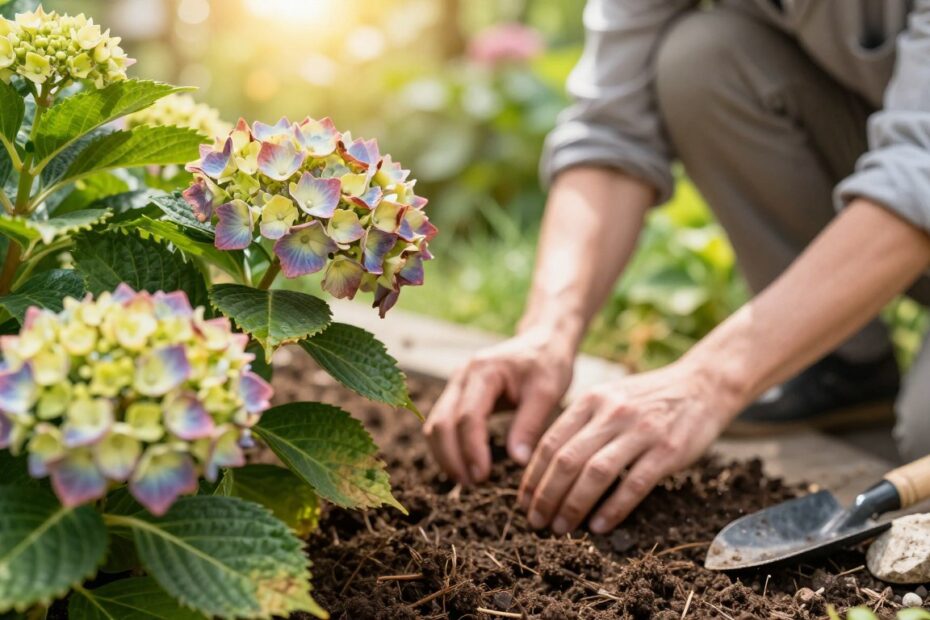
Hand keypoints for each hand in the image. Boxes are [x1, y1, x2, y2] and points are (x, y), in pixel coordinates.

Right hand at [424, 329, 573, 483]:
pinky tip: (465, 467)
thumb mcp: (547, 391)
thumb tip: (517, 462)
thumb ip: (530, 424)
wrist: (542, 342)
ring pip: (435, 426)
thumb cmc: (547, 364)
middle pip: (442, 423)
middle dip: (453, 458)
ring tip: (469, 481)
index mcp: (484, 371)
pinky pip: (442, 424)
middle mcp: (462, 376)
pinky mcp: (457, 395)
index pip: (467, 417)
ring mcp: (455, 385)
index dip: (472, 450)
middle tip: (474, 485)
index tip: (483, 477)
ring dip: (446, 456)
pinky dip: (448, 448)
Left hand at [518, 360, 737, 534]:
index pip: (550, 442)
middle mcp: (611, 413)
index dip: (533, 476)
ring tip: (561, 527)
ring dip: (573, 505)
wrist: (701, 385)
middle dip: (546, 495)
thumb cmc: (648, 399)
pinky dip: (612, 508)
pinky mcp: (668, 450)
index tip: (523, 501)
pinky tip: (599, 526)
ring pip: (595, 473)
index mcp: (591, 400)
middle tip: (536, 521)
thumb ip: (581, 423)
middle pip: (567, 460)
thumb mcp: (608, 398)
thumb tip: (546, 464)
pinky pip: (634, 484)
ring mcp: (640, 431)